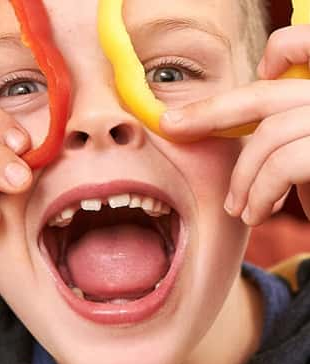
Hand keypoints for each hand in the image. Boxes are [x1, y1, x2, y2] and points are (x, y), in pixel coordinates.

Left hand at [160, 25, 309, 225]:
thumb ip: (289, 129)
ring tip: (238, 209)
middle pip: (267, 93)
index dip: (277, 52)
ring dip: (243, 179)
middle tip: (172, 126)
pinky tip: (257, 214)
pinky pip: (282, 165)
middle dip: (210, 112)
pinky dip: (259, 194)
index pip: (307, 43)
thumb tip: (236, 125)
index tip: (256, 73)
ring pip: (268, 136)